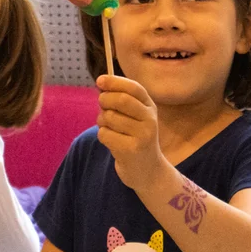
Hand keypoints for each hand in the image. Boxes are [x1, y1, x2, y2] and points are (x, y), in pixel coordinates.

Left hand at [95, 75, 167, 190]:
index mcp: (150, 108)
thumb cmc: (135, 138)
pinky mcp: (131, 150)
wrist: (147, 171)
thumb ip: (121, 101)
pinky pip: (105, 134)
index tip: (100, 80)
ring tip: (110, 129)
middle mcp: (150, 120)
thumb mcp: (135, 117)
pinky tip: (113, 142)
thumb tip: (102, 84)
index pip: (134, 88)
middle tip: (101, 105)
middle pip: (120, 100)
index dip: (115, 82)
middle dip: (105, 100)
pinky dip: (103, 136)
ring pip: (109, 117)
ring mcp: (142, 135)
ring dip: (102, 121)